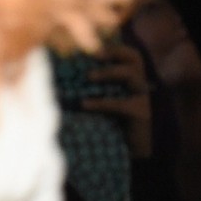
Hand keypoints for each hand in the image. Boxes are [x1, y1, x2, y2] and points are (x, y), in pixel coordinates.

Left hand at [79, 41, 154, 159]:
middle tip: (94, 55)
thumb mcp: (99, 106)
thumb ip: (88, 92)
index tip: (92, 47)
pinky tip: (85, 104)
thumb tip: (58, 81)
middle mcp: (139, 86)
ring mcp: (142, 98)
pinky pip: (121, 104)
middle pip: (135, 58)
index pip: (129, 54)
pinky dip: (101, 102)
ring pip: (131, 74)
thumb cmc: (108, 128)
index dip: (114, 48)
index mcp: (130, 80)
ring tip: (89, 77)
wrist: (128, 154)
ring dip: (109, 72)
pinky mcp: (140, 113)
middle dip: (115, 53)